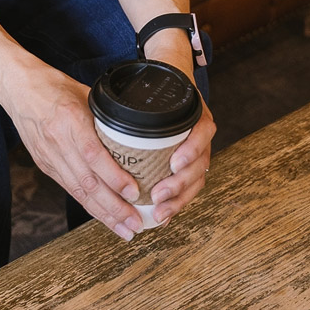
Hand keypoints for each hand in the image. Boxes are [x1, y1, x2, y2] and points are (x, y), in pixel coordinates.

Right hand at [5, 66, 143, 240]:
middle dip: (114, 207)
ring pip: (78, 192)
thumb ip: (105, 116)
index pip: (93, 154)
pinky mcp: (44, 164)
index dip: (114, 177)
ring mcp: (49, 155)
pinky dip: (89, 205)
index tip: (135, 192)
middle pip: (87, 181)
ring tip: (125, 229)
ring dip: (104, 214)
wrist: (18, 88)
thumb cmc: (53, 86)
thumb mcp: (84, 93)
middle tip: (136, 222)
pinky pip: (69, 188)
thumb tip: (135, 132)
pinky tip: (104, 216)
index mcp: (70, 118)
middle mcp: (58, 141)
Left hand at [149, 95, 215, 224]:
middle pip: (199, 165)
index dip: (191, 150)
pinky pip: (189, 189)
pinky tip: (163, 215)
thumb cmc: (160, 97)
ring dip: (179, 199)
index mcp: (195, 116)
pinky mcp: (192, 168)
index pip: (202, 133)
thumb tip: (108, 112)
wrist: (174, 94)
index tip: (174, 163)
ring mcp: (199, 153)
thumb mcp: (156, 95)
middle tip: (159, 195)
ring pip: (196, 180)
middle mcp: (200, 136)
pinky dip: (176, 203)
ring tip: (160, 212)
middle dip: (179, 184)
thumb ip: (142, 102)